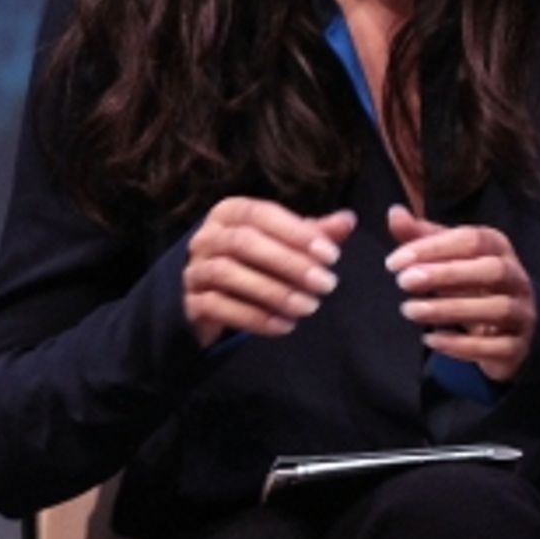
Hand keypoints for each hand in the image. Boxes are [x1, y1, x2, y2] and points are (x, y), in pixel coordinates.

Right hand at [185, 199, 356, 348]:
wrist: (207, 297)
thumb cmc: (252, 262)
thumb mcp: (281, 243)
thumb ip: (312, 232)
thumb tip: (348, 220)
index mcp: (230, 213)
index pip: (261, 214)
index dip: (296, 233)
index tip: (331, 255)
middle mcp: (207, 237)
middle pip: (244, 243)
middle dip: (289, 263)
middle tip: (326, 284)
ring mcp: (195, 270)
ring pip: (228, 274)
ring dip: (274, 292)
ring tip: (309, 307)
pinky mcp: (191, 302)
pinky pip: (219, 307)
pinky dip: (254, 318)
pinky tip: (285, 326)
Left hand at [384, 205, 535, 382]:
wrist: (507, 327)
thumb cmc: (471, 283)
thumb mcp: (449, 257)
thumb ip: (422, 237)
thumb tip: (394, 212)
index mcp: (499, 248)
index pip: (473, 239)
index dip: (433, 247)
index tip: (394, 261)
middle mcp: (517, 278)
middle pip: (493, 270)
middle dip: (446, 274)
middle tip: (403, 282)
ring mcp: (522, 314)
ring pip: (497, 309)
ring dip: (450, 309)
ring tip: (409, 310)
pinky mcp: (517, 347)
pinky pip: (495, 346)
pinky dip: (461, 344)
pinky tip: (430, 339)